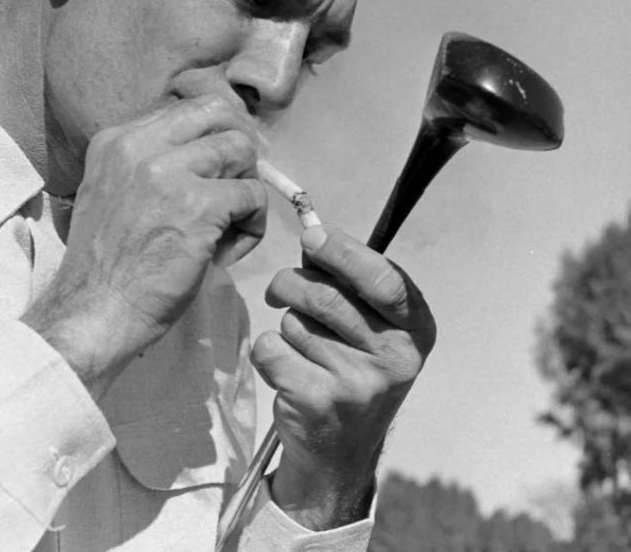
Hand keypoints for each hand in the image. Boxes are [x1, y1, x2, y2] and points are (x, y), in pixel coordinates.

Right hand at [22, 94, 266, 398]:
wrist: (92, 312)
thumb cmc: (105, 266)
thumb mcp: (112, 192)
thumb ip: (147, 165)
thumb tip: (206, 153)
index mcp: (116, 140)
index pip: (185, 110)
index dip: (212, 137)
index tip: (218, 168)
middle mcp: (140, 145)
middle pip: (218, 113)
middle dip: (237, 147)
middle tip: (235, 184)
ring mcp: (169, 172)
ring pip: (241, 150)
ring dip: (247, 186)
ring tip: (232, 224)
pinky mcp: (200, 205)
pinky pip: (252, 194)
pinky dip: (253, 223)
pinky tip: (230, 250)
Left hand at [251, 222, 436, 530]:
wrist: (340, 448)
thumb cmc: (352, 367)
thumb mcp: (371, 324)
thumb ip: (349, 280)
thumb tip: (313, 234)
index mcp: (416, 328)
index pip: (383, 279)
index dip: (342, 252)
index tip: (311, 237)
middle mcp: (397, 358)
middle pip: (326, 296)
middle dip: (291, 283)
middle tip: (281, 290)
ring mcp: (358, 384)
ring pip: (295, 321)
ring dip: (286, 323)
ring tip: (301, 344)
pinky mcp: (318, 401)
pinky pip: (271, 348)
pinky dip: (267, 350)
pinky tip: (287, 368)